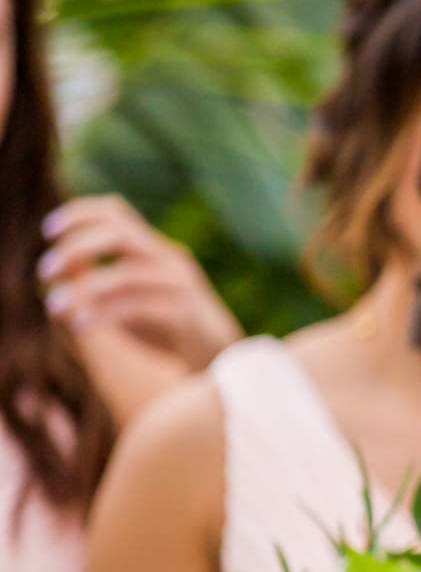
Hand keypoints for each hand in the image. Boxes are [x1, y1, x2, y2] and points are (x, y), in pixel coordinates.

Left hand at [40, 196, 242, 368]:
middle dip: (76, 247)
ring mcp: (181, 287)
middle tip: (47, 270)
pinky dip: (105, 314)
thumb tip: (60, 268)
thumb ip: (99, 279)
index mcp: (155, 250)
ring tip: (55, 306)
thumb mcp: (131, 298)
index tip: (48, 230)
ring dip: (84, 289)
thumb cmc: (170, 329)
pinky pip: (140, 308)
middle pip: (119, 233)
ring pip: (127, 274)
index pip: (116, 213)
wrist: (222, 358)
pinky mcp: (187, 315)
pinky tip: (82, 325)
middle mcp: (170, 260)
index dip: (79, 213)